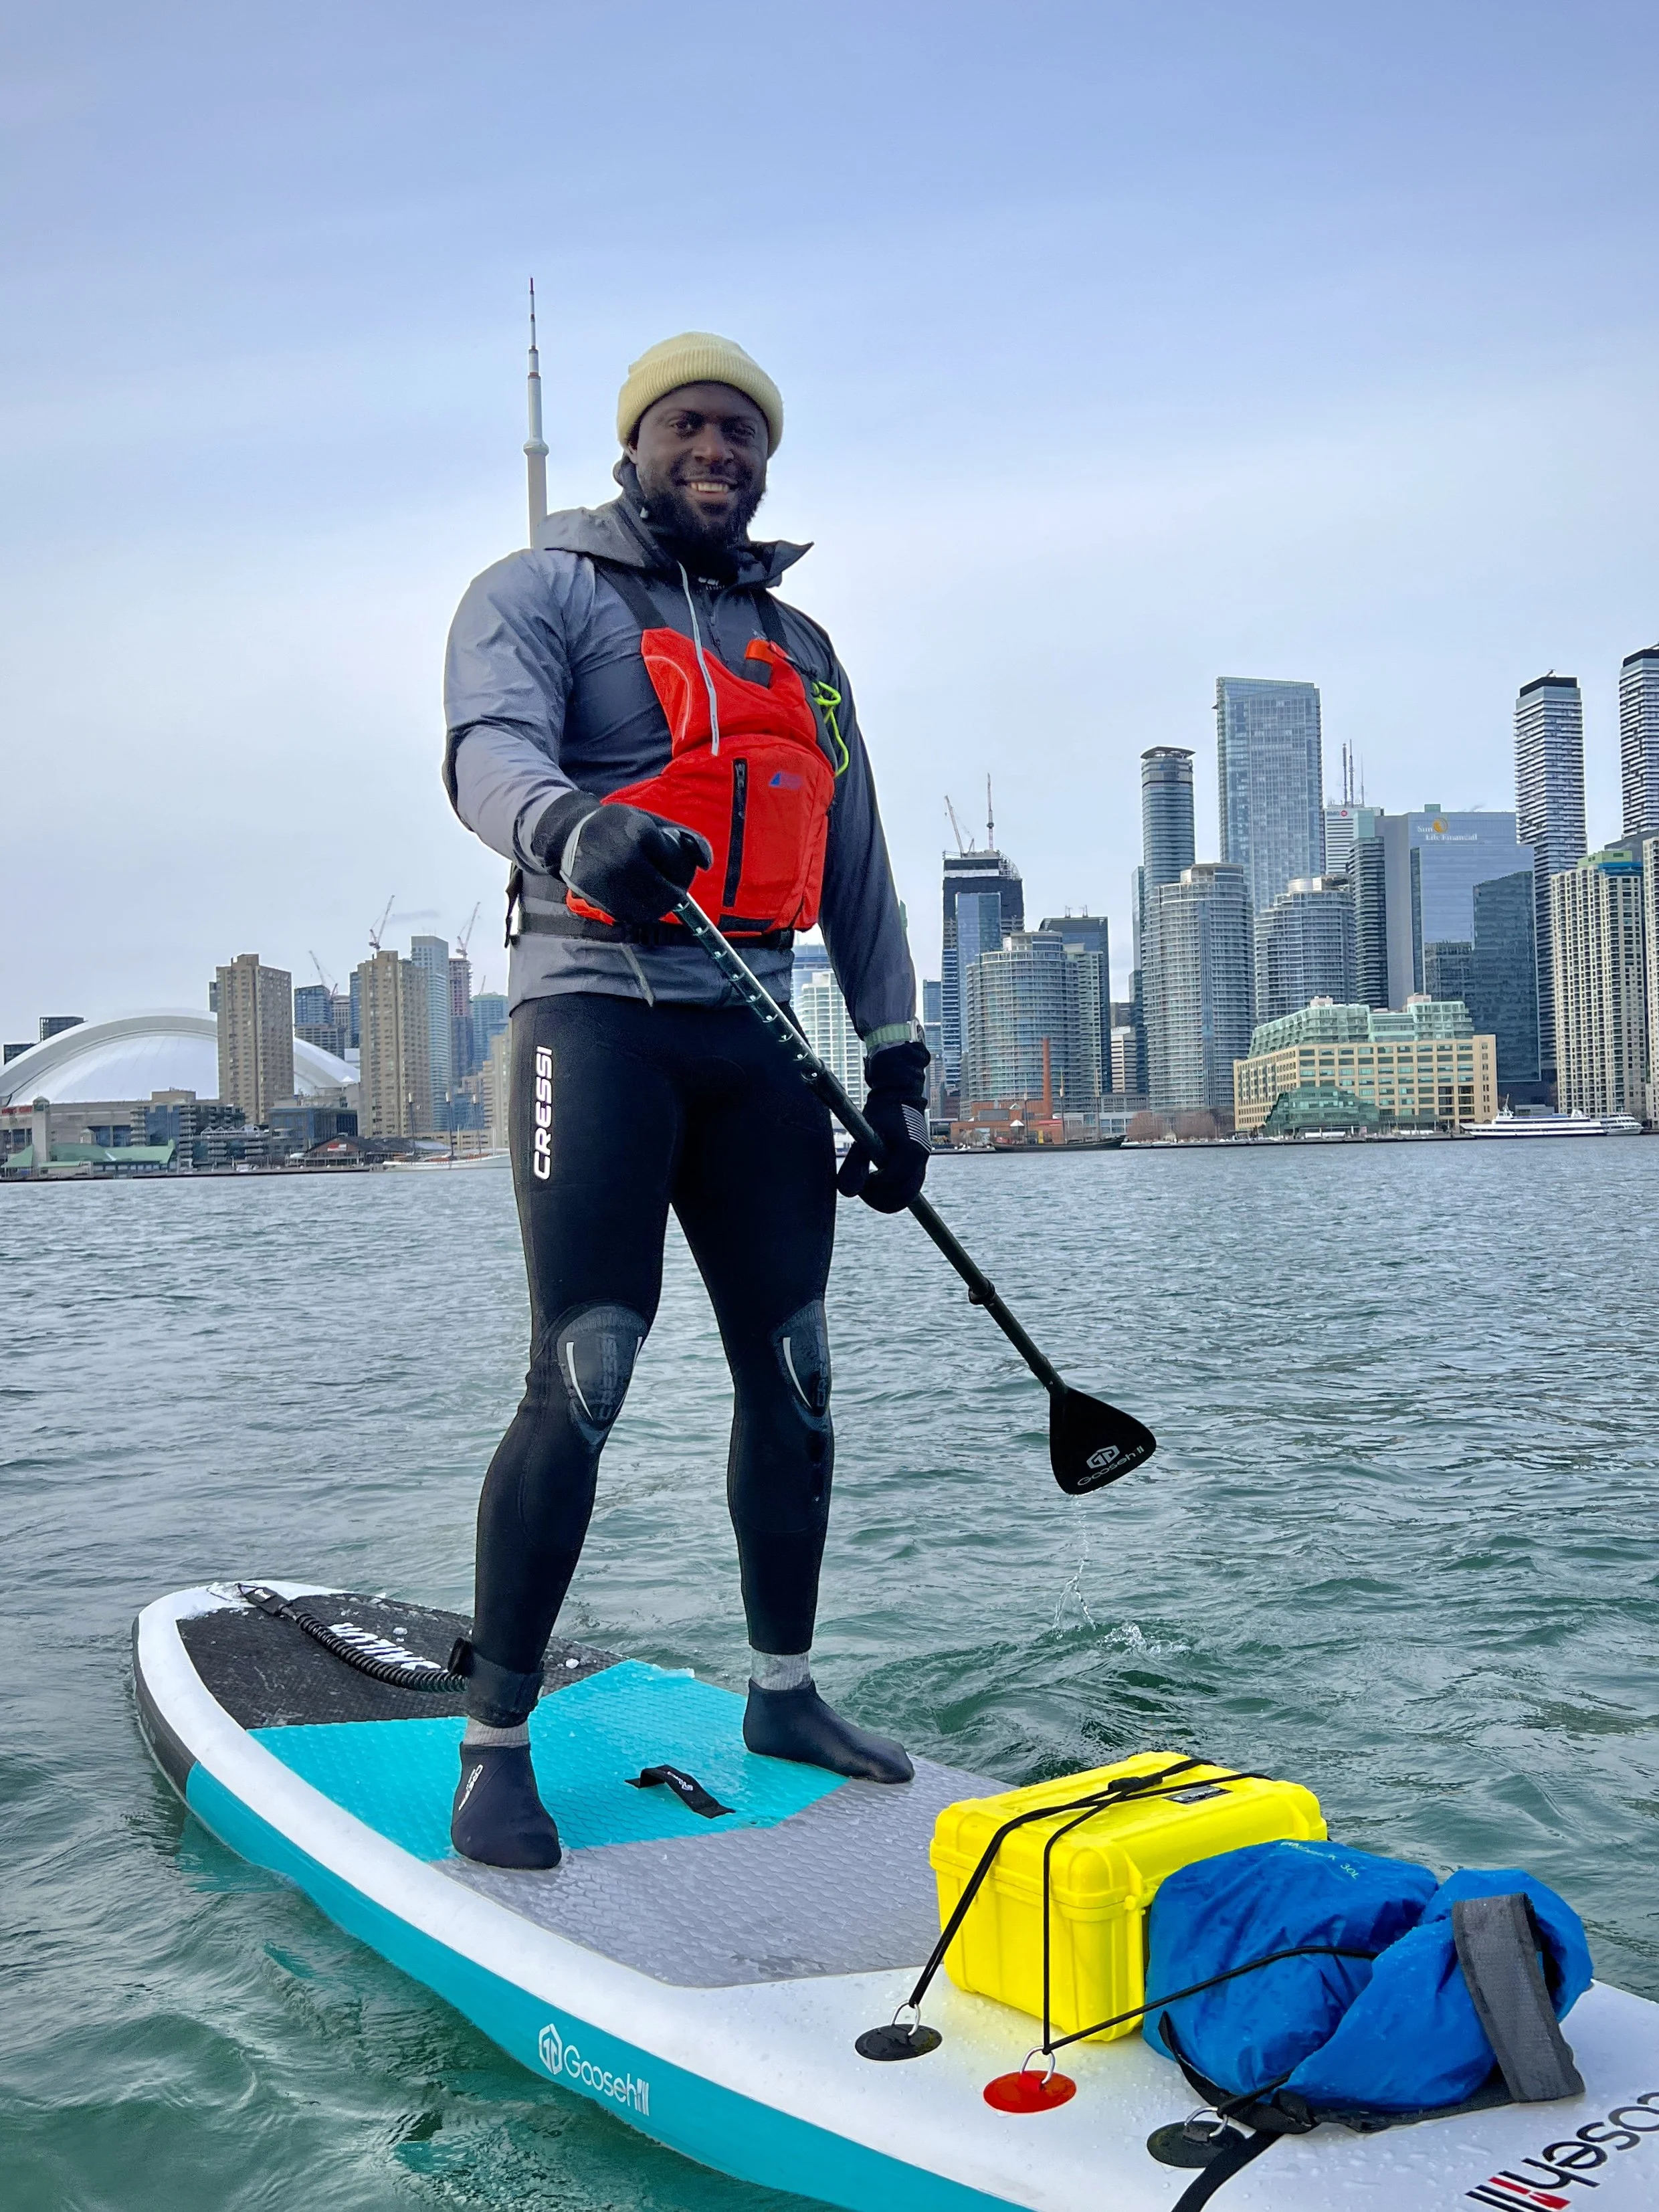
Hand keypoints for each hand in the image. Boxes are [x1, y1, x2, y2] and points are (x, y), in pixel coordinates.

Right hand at [552, 799, 711, 926]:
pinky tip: (638, 899)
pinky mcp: (595, 896)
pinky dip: (639, 911)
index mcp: (638, 831)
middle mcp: (621, 857)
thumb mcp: (653, 821)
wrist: (573, 834)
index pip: (676, 864)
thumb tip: (707, 864)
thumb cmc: (621, 827)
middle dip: (675, 895)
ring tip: (657, 895)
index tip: (678, 871)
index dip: (682, 872)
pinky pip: (628, 914)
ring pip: (648, 908)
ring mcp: (606, 880)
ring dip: (659, 906)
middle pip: (665, 893)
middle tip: (674, 892)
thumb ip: (686, 839)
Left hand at [837, 1039, 930, 1212]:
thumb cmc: (881, 1111)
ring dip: (886, 1197)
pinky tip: (875, 1179)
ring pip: (907, 1195)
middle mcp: (921, 1160)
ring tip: (867, 1185)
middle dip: (880, 1199)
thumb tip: (846, 1193)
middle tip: (861, 1189)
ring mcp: (921, 1163)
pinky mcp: (917, 1165)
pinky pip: (907, 1188)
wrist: (898, 1095)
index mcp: (911, 1152)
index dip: (873, 1189)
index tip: (859, 1181)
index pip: (893, 1185)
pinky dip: (891, 1191)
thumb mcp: (865, 1134)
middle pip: (904, 1197)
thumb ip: (855, 1163)